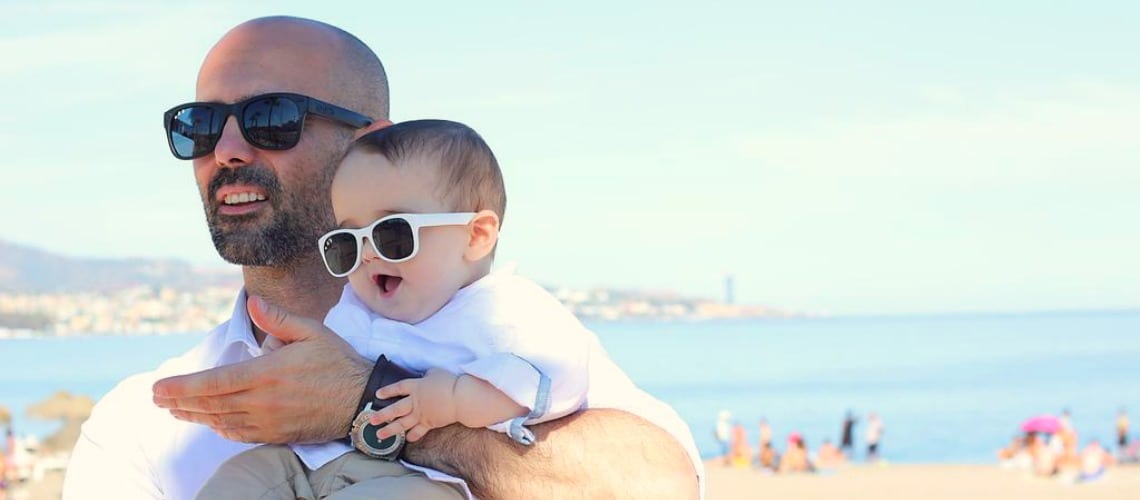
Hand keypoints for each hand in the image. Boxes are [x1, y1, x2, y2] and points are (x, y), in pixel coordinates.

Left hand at [152, 295, 371, 443]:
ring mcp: (268, 421)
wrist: (362, 400)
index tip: (159, 387)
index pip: (213, 382)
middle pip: (210, 404)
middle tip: (156, 398)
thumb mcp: (312, 332)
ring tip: (175, 410)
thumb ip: (278, 319)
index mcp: (267, 373)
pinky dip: (219, 428)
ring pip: (220, 420)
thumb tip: (252, 302)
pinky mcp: (276, 434)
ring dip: (194, 416)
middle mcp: (262, 401)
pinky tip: (210, 422)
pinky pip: (239, 434)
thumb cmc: (338, 362)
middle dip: (179, 401)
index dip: (182, 386)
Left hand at [369, 368, 458, 441]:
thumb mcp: (436, 373)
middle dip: (382, 415)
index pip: (398, 388)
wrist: (461, 398)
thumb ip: (427, 375)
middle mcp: (415, 401)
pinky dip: (412, 436)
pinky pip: (418, 432)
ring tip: (380, 435)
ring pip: (402, 424)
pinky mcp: (429, 423)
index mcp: (416, 386)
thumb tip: (426, 376)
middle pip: (395, 409)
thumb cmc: (450, 383)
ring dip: (390, 430)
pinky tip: (406, 440)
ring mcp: (421, 414)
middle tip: (371, 420)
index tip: (378, 395)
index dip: (387, 391)